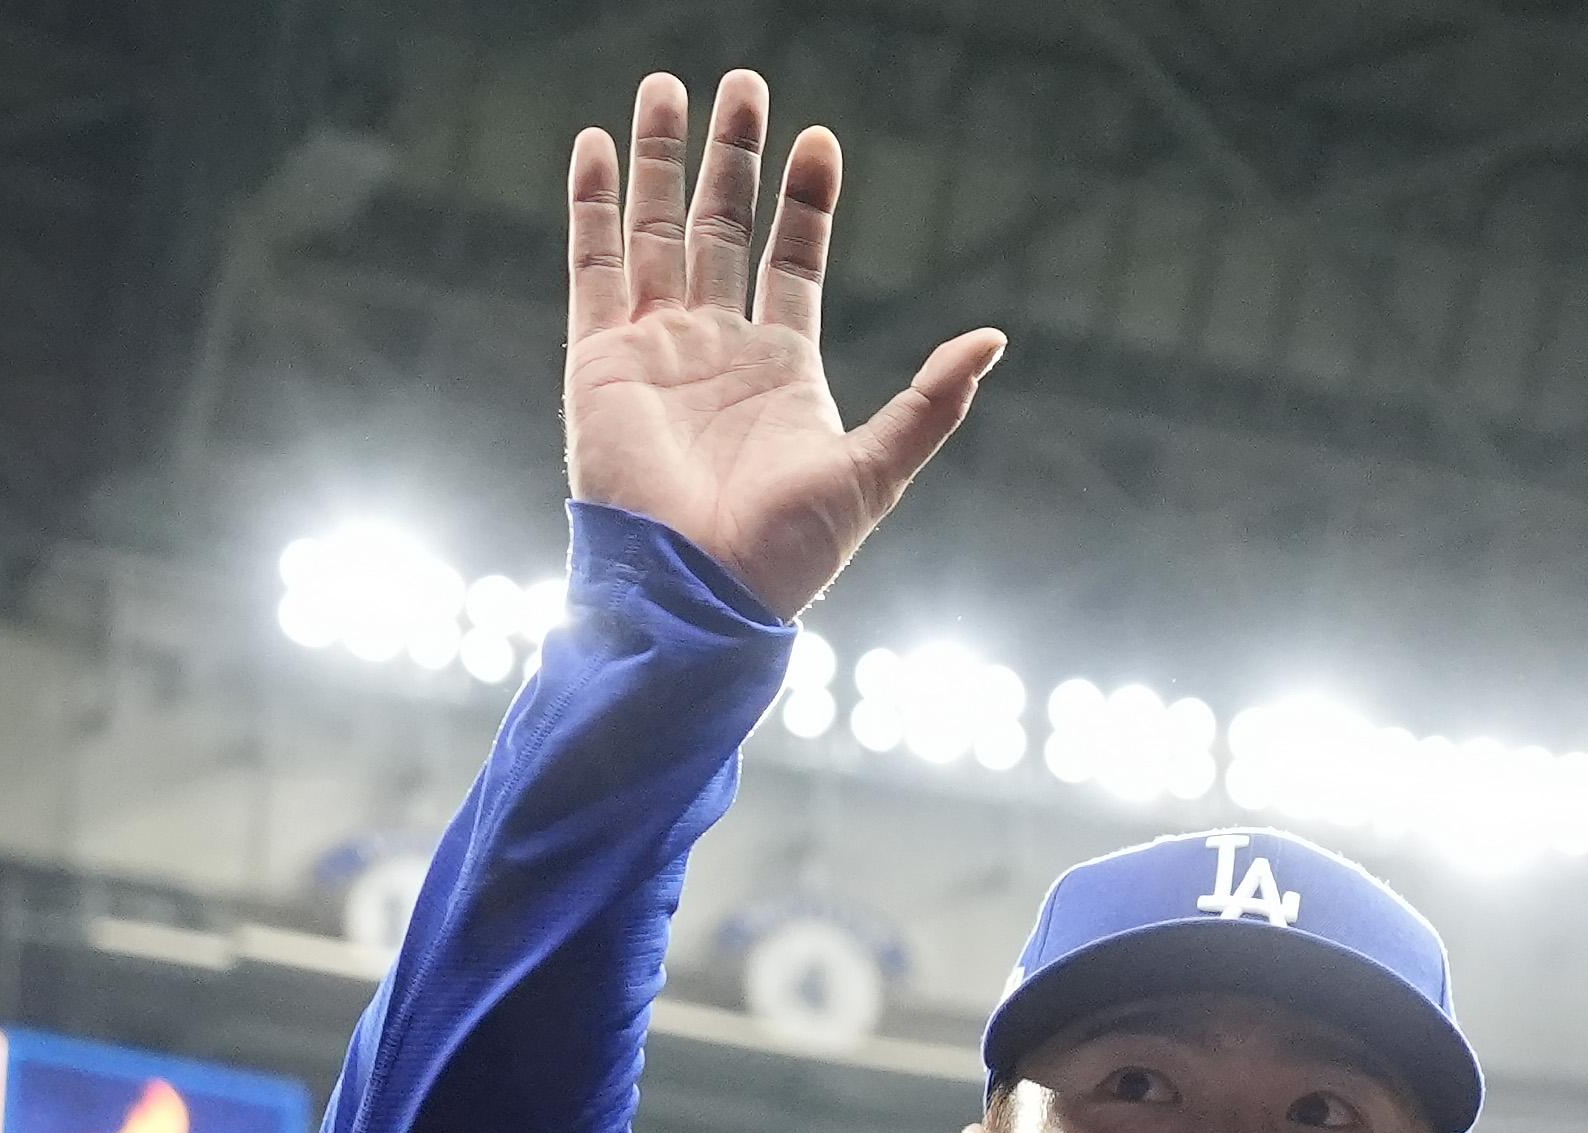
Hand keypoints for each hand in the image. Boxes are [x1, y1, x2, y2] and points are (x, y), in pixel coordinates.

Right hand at [564, 70, 1004, 619]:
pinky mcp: (600, 360)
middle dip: (732, 157)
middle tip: (743, 83)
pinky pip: (593, 268)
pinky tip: (597, 147)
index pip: (794, 261)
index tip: (820, 141)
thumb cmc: (788, 551)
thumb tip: (994, 339)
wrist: (700, 593)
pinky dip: (594, 206)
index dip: (806, 201)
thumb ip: (932, 402)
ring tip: (668, 86)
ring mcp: (655, 349)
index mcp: (780, 369)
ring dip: (664, 161)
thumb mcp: (877, 470)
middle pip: (722, 228)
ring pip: (658, 231)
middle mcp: (715, 348)